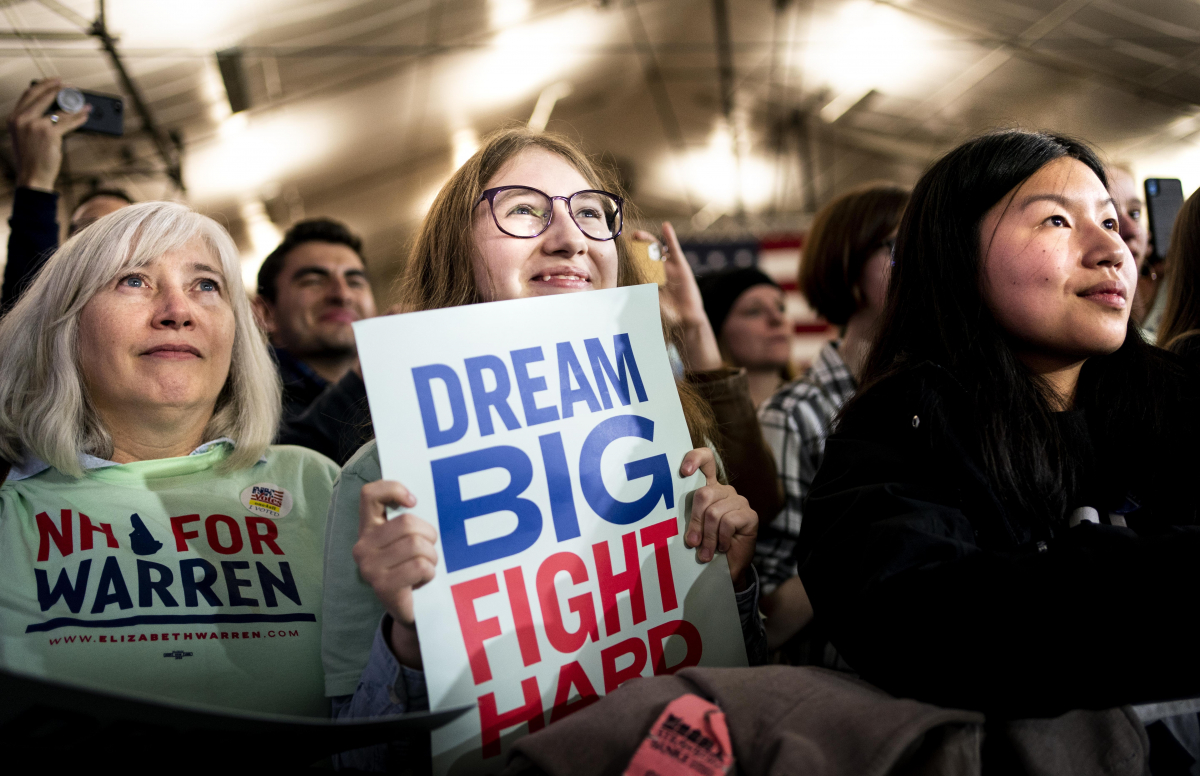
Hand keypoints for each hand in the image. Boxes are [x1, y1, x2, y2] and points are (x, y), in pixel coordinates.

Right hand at [7, 79, 90, 191]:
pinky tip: (85, 115)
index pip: (28, 95)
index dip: (43, 85)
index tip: (54, 81)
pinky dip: (79, 118)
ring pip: (58, 110)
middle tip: (71, 86)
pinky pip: (68, 122)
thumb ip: (34, 121)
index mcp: (14, 118)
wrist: (32, 177)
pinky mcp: (49, 134)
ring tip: (84, 103)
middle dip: (58, 88)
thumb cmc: (32, 159)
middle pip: (43, 96)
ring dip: (74, 105)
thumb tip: (57, 109)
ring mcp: (35, 126)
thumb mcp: (26, 136)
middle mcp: (22, 119)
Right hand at [352, 479, 438, 666]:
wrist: (412, 611)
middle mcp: (362, 546)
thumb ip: (408, 520)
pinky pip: (420, 567)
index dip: (394, 489)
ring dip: (431, 557)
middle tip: (428, 552)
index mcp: (368, 529)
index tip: (414, 502)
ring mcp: (370, 567)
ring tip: (425, 567)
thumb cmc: (414, 568)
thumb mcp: (408, 540)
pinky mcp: (382, 586)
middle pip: (407, 522)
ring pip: (417, 545)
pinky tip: (422, 581)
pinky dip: (430, 573)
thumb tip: (422, 499)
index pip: (370, 494)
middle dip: (429, 536)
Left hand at [633, 222, 722, 371]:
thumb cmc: (670, 315)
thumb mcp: (652, 306)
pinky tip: (666, 226)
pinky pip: (674, 249)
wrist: (688, 318)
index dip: (629, 259)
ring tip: (637, 235)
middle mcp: (657, 271)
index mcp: (648, 280)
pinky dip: (670, 238)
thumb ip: (641, 299)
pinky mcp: (681, 265)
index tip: (619, 254)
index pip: (636, 266)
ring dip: (647, 240)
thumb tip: (622, 298)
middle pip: (645, 255)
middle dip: (636, 247)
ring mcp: (668, 267)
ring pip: (656, 250)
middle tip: (627, 239)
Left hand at [680, 447, 756, 588]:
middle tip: (692, 543)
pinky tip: (723, 547)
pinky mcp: (750, 514)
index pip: (706, 460)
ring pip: (714, 513)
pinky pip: (728, 523)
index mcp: (709, 488)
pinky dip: (721, 540)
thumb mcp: (693, 530)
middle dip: (695, 522)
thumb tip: (682, 530)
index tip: (684, 471)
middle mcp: (725, 491)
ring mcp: (739, 501)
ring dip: (708, 537)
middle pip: (704, 493)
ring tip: (706, 552)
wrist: (727, 568)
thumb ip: (688, 519)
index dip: (695, 458)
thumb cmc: (706, 545)